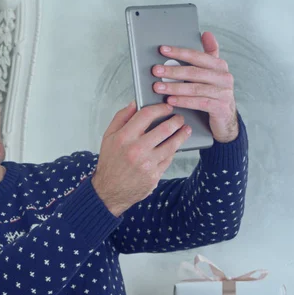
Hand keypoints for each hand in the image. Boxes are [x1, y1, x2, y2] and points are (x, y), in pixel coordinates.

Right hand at [92, 101, 191, 216]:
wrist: (108, 191)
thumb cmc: (109, 162)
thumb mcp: (108, 137)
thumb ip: (120, 118)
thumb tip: (134, 103)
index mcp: (123, 137)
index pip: (146, 115)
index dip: (160, 108)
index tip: (167, 107)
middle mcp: (136, 150)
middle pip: (164, 128)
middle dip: (176, 120)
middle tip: (179, 118)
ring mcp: (147, 164)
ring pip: (172, 144)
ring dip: (182, 135)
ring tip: (185, 129)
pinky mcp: (154, 175)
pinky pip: (169, 159)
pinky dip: (173, 151)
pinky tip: (175, 146)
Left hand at [152, 32, 237, 142]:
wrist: (225, 119)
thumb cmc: (213, 93)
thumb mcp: (211, 73)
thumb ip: (208, 54)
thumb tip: (206, 33)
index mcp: (219, 66)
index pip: (197, 56)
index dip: (180, 52)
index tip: (163, 50)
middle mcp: (224, 77)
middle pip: (194, 72)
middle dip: (173, 71)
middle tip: (156, 70)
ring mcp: (224, 92)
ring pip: (195, 88)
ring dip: (174, 87)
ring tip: (158, 87)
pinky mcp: (221, 107)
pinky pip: (199, 102)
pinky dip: (183, 101)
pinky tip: (170, 101)